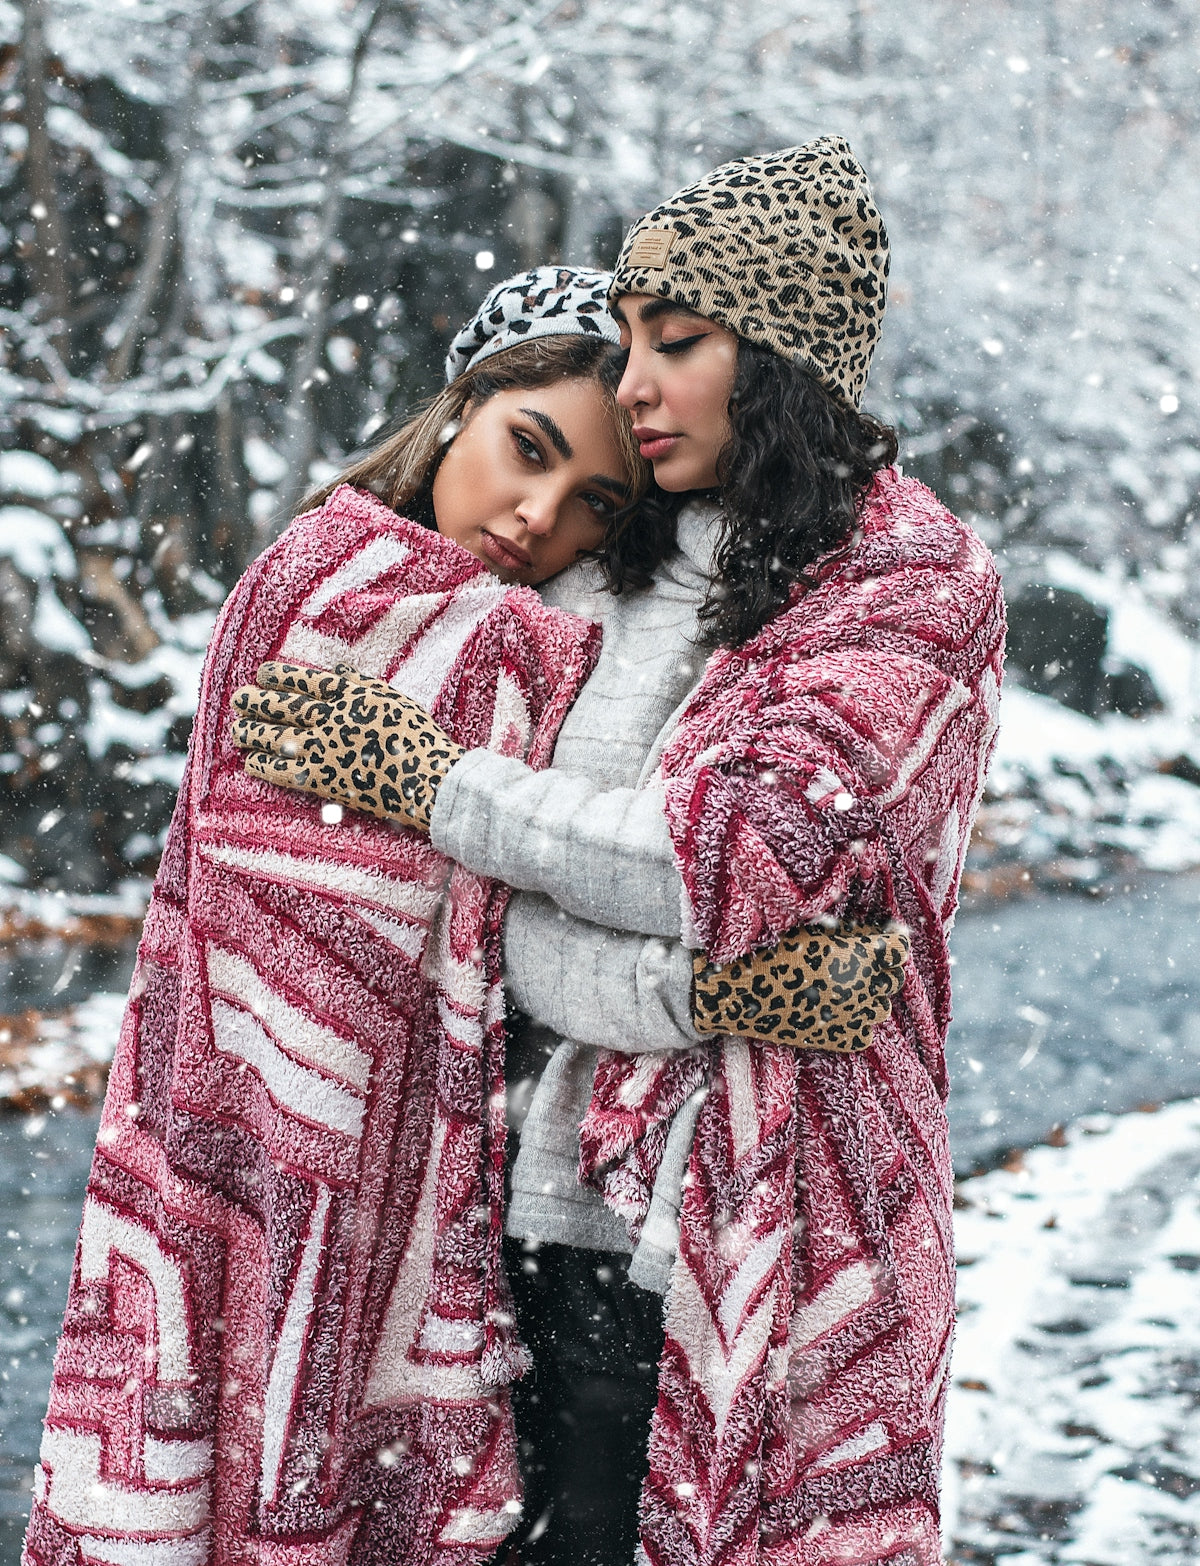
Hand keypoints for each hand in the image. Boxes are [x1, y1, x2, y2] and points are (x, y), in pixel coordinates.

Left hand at [230, 661, 464, 831]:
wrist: (427, 777)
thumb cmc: (419, 737)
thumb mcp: (394, 700)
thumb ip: (363, 684)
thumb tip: (338, 669)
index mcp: (350, 695)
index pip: (305, 680)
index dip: (279, 676)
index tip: (262, 673)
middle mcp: (331, 717)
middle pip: (283, 706)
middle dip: (257, 701)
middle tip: (237, 698)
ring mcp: (323, 747)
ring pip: (276, 736)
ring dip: (253, 732)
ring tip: (237, 729)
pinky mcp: (321, 778)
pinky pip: (283, 771)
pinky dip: (264, 765)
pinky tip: (250, 762)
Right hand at [691, 922, 908, 1052]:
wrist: (738, 990)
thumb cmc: (770, 949)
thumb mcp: (812, 929)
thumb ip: (849, 931)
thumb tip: (874, 931)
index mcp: (861, 953)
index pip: (899, 947)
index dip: (891, 941)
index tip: (881, 938)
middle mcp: (866, 985)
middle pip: (894, 978)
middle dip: (880, 968)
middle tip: (855, 963)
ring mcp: (854, 1015)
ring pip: (882, 1007)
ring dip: (869, 996)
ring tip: (843, 988)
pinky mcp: (840, 1039)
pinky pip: (865, 1032)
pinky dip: (855, 1022)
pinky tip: (833, 1011)